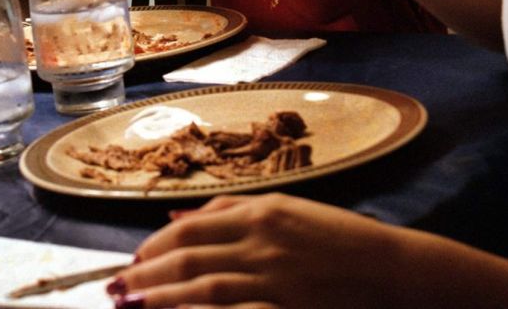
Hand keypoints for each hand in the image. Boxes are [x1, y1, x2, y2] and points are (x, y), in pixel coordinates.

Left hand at [113, 193, 392, 308]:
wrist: (391, 268)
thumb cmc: (341, 237)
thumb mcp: (289, 209)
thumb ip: (233, 209)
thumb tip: (177, 217)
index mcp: (261, 212)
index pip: (191, 227)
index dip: (155, 247)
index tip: (134, 262)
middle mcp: (262, 240)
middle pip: (188, 256)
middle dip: (146, 274)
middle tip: (116, 289)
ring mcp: (275, 276)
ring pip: (202, 286)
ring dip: (161, 297)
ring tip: (131, 306)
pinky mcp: (287, 305)